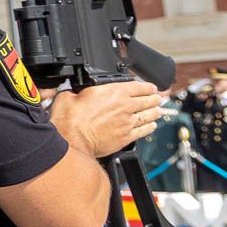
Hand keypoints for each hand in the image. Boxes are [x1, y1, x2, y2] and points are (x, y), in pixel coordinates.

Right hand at [48, 81, 162, 158]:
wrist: (72, 141)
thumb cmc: (68, 119)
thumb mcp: (68, 96)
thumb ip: (76, 91)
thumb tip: (73, 91)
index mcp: (112, 92)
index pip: (138, 86)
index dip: (147, 86)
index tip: (151, 87)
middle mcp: (124, 106)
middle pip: (148, 100)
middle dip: (155, 98)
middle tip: (158, 98)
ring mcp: (127, 122)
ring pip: (149, 115)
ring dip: (155, 112)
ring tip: (158, 110)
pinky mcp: (126, 137)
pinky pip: (144, 131)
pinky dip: (150, 127)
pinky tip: (152, 125)